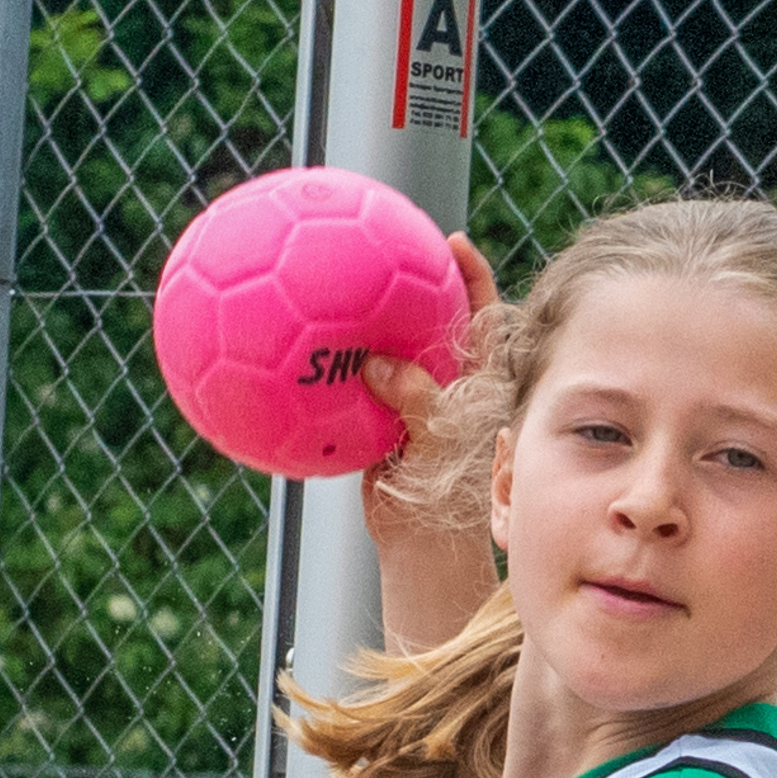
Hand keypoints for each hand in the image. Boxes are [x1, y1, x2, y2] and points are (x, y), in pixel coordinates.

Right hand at [358, 231, 498, 530]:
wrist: (419, 537)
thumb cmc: (445, 490)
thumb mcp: (440, 438)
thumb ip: (419, 398)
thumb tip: (378, 365)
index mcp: (471, 376)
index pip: (479, 311)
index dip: (470, 272)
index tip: (453, 240)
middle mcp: (439, 378)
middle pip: (425, 315)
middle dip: (405, 280)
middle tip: (380, 243)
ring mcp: (404, 396)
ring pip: (383, 346)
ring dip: (360, 320)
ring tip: (334, 282)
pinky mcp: (372, 416)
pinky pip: (347, 383)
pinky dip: (328, 367)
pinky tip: (297, 350)